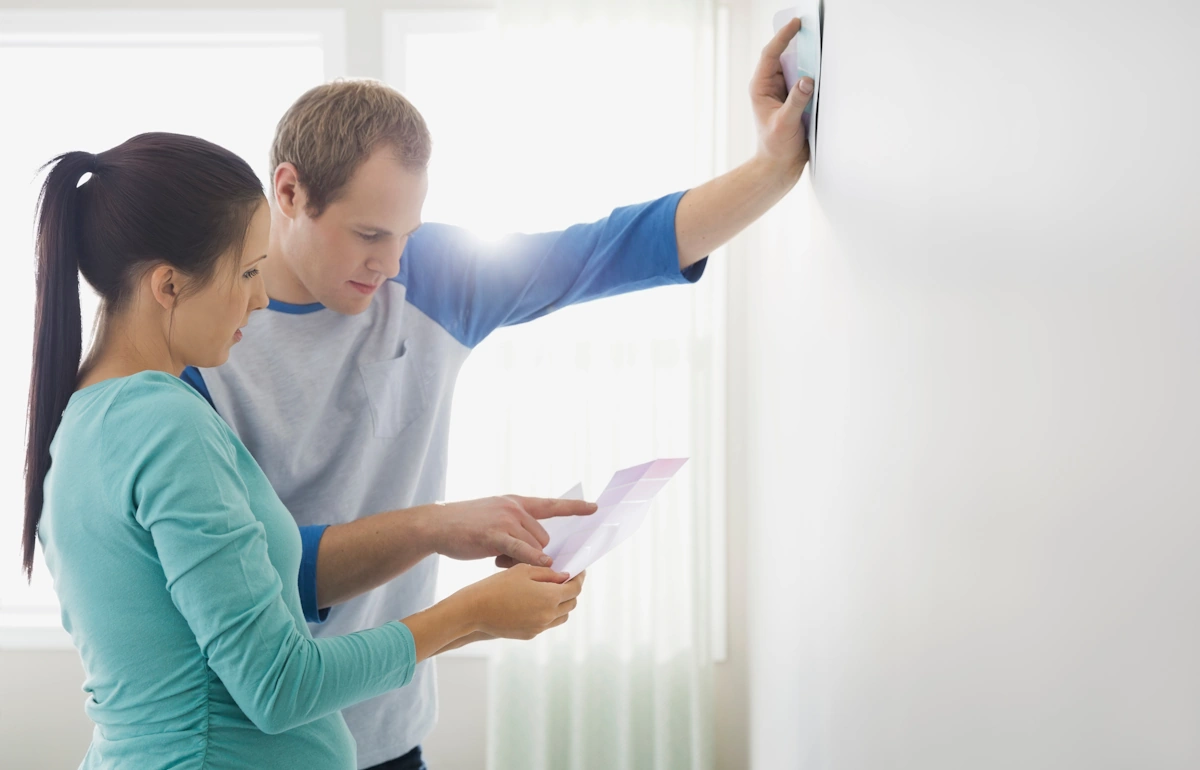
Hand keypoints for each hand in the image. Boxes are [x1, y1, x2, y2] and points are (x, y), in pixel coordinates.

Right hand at [425, 495, 595, 567]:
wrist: (437, 524)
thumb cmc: (466, 525)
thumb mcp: (496, 517)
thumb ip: (517, 527)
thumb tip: (538, 548)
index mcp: (517, 502)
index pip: (552, 504)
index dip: (574, 507)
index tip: (595, 508)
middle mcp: (515, 508)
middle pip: (544, 537)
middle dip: (535, 553)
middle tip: (508, 558)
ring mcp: (505, 520)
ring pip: (535, 546)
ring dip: (524, 560)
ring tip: (497, 559)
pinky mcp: (494, 534)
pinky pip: (522, 549)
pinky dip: (534, 558)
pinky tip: (543, 564)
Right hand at [454, 565, 584, 640]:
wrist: (475, 610)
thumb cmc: (497, 586)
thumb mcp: (524, 571)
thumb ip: (548, 573)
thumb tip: (565, 576)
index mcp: (550, 597)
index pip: (575, 588)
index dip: (579, 578)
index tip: (578, 571)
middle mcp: (548, 615)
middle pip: (572, 603)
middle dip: (571, 590)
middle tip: (564, 580)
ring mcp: (539, 627)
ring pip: (562, 616)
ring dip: (562, 604)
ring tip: (551, 592)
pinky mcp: (530, 634)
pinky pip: (547, 624)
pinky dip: (548, 613)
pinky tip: (536, 603)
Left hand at [750, 17, 815, 178]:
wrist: (780, 166)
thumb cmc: (775, 147)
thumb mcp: (785, 123)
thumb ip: (797, 101)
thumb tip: (808, 80)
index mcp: (761, 88)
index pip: (770, 55)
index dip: (783, 37)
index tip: (796, 23)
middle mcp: (770, 86)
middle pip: (784, 56)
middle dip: (797, 41)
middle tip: (812, 27)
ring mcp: (783, 92)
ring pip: (796, 67)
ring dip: (807, 57)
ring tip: (820, 44)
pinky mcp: (795, 99)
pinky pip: (805, 80)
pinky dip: (813, 73)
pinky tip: (824, 67)